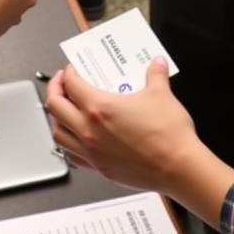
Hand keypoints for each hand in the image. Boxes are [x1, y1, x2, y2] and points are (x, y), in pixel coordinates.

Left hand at [45, 59, 197, 192]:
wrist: (178, 167)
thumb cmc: (168, 135)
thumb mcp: (161, 93)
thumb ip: (155, 74)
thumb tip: (156, 64)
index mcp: (100, 108)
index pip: (71, 85)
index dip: (68, 74)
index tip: (72, 70)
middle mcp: (90, 131)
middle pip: (55, 108)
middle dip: (55, 91)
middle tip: (61, 84)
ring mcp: (93, 153)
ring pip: (58, 134)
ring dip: (57, 119)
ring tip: (63, 110)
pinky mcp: (100, 169)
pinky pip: (73, 156)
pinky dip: (69, 144)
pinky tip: (76, 139)